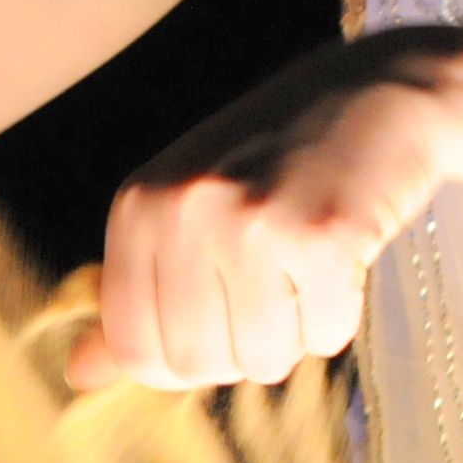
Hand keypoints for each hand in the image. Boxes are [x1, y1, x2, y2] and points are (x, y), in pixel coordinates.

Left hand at [64, 31, 460, 392]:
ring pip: (262, 359)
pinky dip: (341, 312)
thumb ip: (136, 290)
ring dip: (296, 328)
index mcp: (136, 203)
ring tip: (308, 259)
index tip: (222, 311)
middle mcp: (181, 209)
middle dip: (243, 344)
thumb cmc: (280, 153)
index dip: (184, 354)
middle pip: (196, 362)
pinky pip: (323, 334)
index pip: (133, 348)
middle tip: (275, 279)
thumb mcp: (189, 206)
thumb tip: (79, 375)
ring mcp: (249, 221)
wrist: (383, 88)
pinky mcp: (320, 237)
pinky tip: (344, 252)